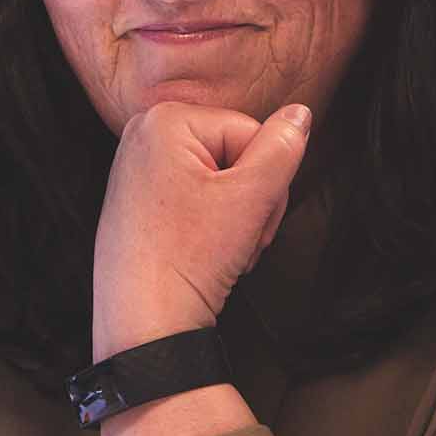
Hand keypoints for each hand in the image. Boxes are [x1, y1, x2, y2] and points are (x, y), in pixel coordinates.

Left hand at [92, 101, 310, 358]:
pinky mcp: (137, 199)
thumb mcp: (250, 197)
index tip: (243, 216)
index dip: (263, 179)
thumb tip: (300, 113)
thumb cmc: (187, 259)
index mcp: (164, 118)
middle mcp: (143, 133)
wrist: (145, 322)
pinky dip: (210, 224)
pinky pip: (195, 197)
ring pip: (220, 179)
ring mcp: (136, 168)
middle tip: (232, 236)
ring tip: (215, 247)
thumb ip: (283, 148)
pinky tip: (199, 250)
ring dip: (235, 216)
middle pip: (235, 153)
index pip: (253, 132)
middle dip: (249, 199)